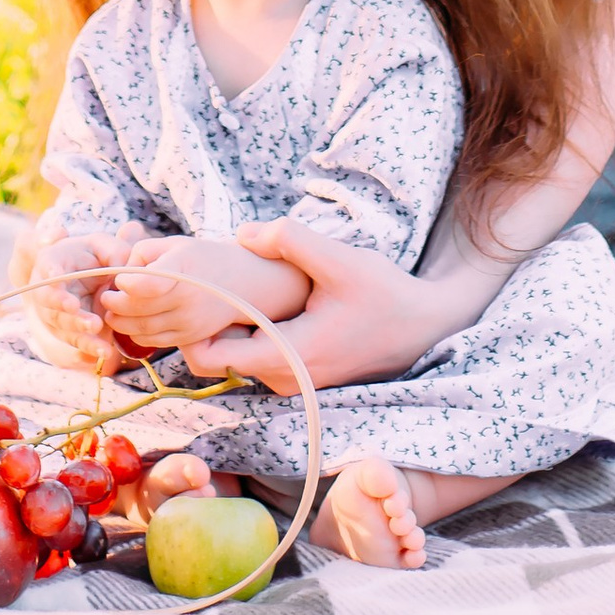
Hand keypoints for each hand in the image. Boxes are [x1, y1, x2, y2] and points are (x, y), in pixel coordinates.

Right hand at [20, 225, 135, 371]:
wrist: (90, 283)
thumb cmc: (95, 259)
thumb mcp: (105, 247)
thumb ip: (118, 246)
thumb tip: (131, 234)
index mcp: (53, 261)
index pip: (47, 267)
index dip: (51, 275)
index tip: (59, 282)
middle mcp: (48, 290)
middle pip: (51, 305)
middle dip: (71, 315)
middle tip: (93, 322)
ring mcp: (55, 314)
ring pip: (63, 328)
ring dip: (82, 336)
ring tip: (103, 344)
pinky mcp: (67, 332)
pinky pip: (74, 344)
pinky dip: (89, 350)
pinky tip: (105, 354)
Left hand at [104, 233, 309, 359]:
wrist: (242, 284)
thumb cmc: (202, 258)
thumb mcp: (175, 244)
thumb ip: (144, 252)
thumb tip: (120, 272)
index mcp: (184, 268)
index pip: (147, 283)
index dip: (125, 282)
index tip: (118, 278)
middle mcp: (187, 299)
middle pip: (137, 309)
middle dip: (112, 304)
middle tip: (105, 295)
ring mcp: (189, 322)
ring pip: (141, 329)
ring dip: (119, 321)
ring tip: (113, 309)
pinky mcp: (189, 338)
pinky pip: (153, 341)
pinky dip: (135, 333)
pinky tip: (129, 321)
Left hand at [215, 218, 470, 390]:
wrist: (424, 325)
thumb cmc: (385, 294)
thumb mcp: (340, 258)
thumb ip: (290, 240)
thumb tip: (243, 233)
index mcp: (290, 355)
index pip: (211, 358)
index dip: (190, 325)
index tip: (195, 288)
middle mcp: (287, 378)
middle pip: (218, 356)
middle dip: (207, 320)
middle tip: (212, 277)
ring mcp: (294, 381)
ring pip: (238, 356)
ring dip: (230, 324)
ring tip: (236, 283)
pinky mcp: (301, 374)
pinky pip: (258, 355)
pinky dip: (250, 329)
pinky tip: (261, 298)